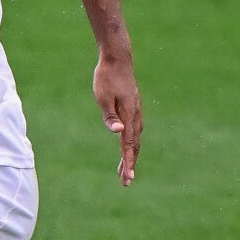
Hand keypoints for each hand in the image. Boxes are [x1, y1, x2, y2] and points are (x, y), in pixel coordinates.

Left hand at [93, 51, 141, 185]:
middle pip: (134, 145)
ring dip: (131, 155)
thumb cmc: (106, 77)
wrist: (118, 58)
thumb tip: (118, 132)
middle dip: (130, 164)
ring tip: (124, 170)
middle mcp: (136, 115)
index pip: (128, 144)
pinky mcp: (134, 107)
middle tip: (126, 182)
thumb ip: (110, 116)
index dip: (128, 162)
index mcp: (128, 114)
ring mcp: (136, 111)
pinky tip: (128, 147)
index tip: (127, 178)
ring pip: (136, 138)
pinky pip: (136, 130)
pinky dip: (132, 143)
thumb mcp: (103, 97)